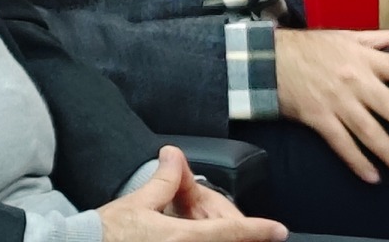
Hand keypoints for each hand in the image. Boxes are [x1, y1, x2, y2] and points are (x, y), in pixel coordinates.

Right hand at [97, 147, 286, 241]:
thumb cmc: (108, 233)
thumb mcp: (138, 203)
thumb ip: (165, 182)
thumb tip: (175, 156)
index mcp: (183, 238)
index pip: (231, 233)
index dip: (258, 230)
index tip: (279, 230)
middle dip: (236, 233)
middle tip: (243, 224)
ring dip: (218, 236)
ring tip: (201, 224)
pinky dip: (200, 239)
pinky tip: (187, 234)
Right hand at [276, 28, 388, 183]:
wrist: (266, 58)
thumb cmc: (310, 47)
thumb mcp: (346, 36)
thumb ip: (383, 39)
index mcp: (365, 58)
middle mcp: (355, 80)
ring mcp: (337, 101)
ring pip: (372, 134)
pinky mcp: (318, 118)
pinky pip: (343, 145)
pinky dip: (359, 163)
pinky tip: (374, 177)